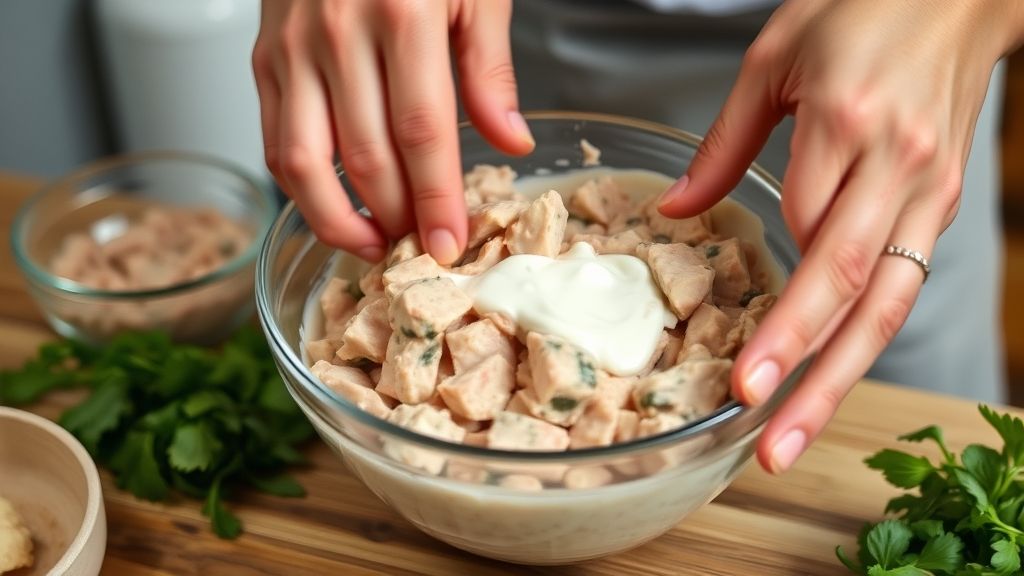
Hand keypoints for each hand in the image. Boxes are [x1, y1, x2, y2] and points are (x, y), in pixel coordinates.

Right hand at [252, 0, 534, 263]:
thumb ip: (489, 67)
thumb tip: (510, 143)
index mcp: (402, 14)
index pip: (422, 133)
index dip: (437, 199)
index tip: (451, 243)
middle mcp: (337, 34)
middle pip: (366, 158)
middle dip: (399, 217)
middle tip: (424, 246)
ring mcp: (292, 48)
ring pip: (304, 163)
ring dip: (340, 221)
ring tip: (377, 245)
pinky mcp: (265, 58)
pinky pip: (275, 140)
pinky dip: (300, 189)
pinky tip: (335, 209)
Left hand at [657, 0, 1023, 472]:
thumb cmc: (861, 10)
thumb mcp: (774, 59)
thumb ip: (722, 144)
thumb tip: (673, 211)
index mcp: (849, 124)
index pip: (809, 241)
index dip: (778, 321)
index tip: (740, 378)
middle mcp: (899, 169)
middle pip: (856, 293)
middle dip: (812, 377)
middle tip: (769, 445)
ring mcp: (931, 192)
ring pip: (889, 304)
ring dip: (844, 380)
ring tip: (795, 439)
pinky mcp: (944, 203)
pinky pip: (903, 283)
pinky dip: (864, 339)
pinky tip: (828, 378)